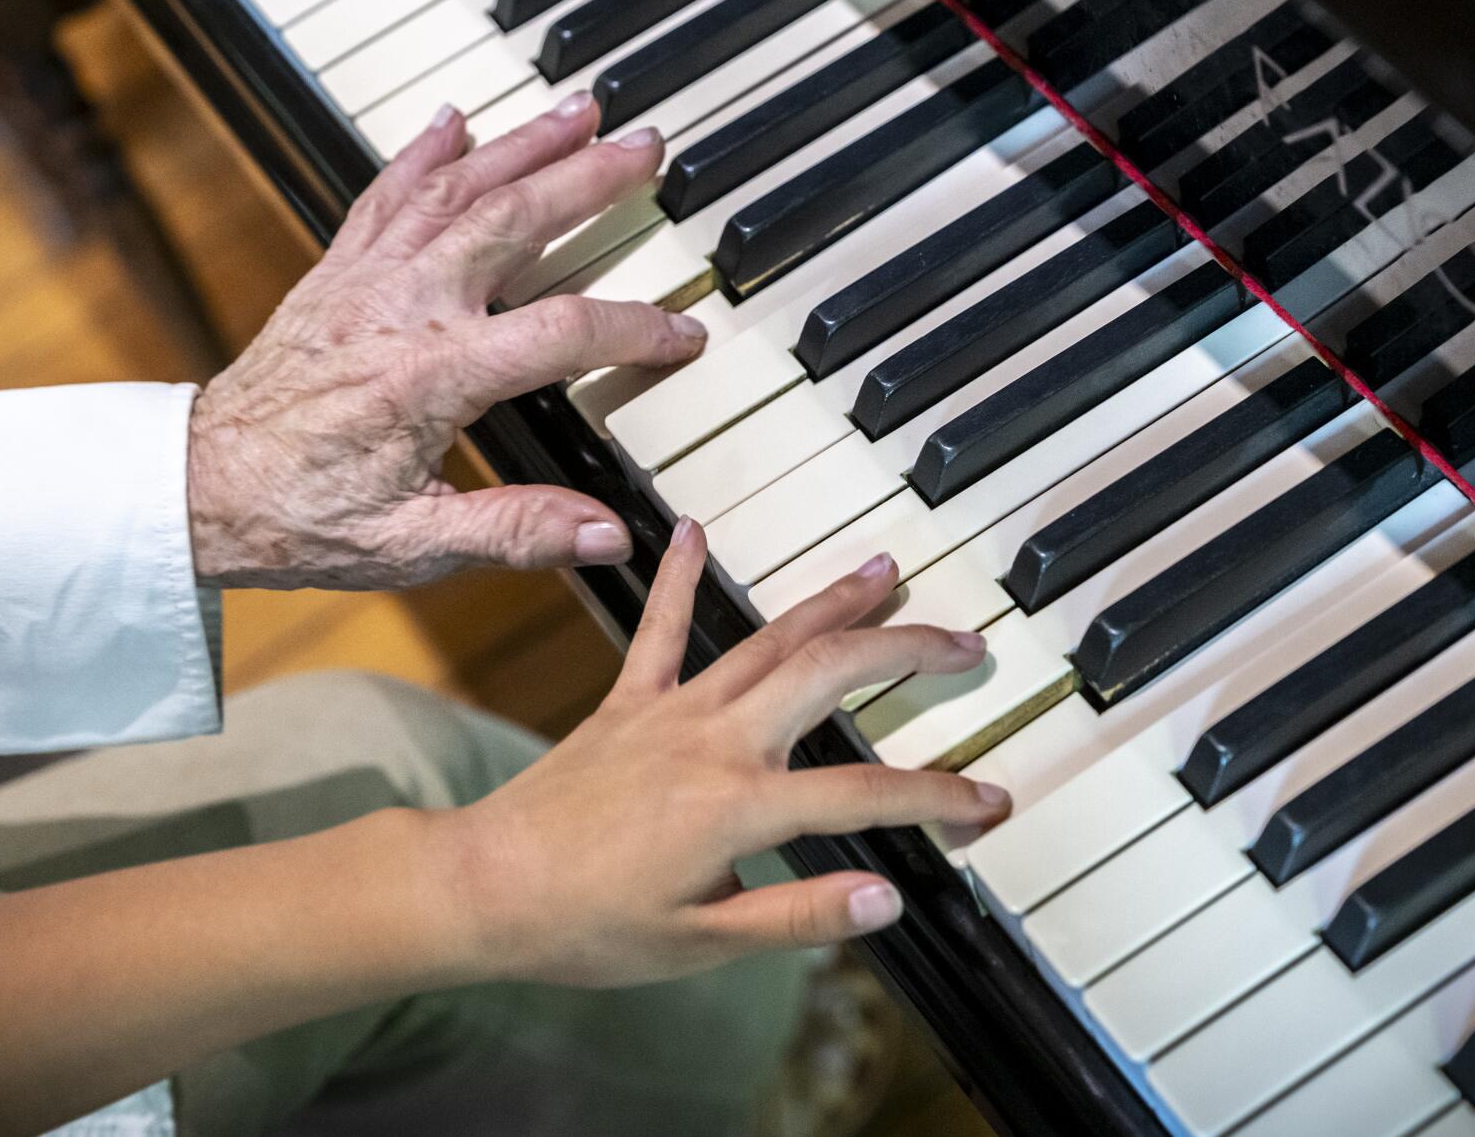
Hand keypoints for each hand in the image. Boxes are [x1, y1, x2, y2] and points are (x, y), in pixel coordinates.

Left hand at [187, 95, 701, 589]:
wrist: (198, 487)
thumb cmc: (299, 518)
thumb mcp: (413, 545)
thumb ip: (516, 531)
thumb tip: (608, 533)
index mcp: (432, 376)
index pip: (562, 331)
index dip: (634, 328)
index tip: (683, 332)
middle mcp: (401, 308)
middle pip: (513, 220)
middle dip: (587, 177)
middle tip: (646, 146)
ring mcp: (366, 281)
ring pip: (456, 189)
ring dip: (523, 143)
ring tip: (580, 109)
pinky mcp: (336, 274)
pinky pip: (385, 196)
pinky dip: (424, 154)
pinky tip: (456, 119)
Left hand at [419, 520, 1010, 987]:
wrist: (483, 888)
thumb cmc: (585, 925)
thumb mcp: (701, 943)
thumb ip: (799, 916)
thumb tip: (887, 899)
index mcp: (739, 806)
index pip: (867, 795)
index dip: (940, 797)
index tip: (991, 799)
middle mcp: (713, 741)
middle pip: (830, 674)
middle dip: (907, 650)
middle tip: (964, 643)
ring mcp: (670, 713)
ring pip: (768, 639)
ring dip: (831, 602)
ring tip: (884, 569)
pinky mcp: (627, 704)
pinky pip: (658, 629)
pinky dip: (676, 576)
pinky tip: (693, 530)